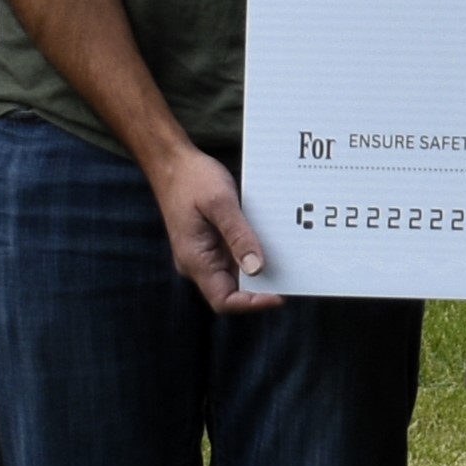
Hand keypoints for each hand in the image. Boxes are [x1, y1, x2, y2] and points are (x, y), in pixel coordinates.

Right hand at [152, 145, 284, 312]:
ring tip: (289, 259)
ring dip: (260, 269)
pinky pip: (235, 256)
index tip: (280, 295)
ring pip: (236, 274)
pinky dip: (253, 252)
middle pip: (233, 291)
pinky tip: (273, 242)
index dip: (252, 303)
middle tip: (293, 275)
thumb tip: (256, 268)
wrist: (172, 162)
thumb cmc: (192, 179)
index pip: (223, 300)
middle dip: (262, 286)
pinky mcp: (212, 242)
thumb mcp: (220, 204)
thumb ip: (238, 236)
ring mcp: (205, 254)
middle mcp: (198, 263)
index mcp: (195, 259)